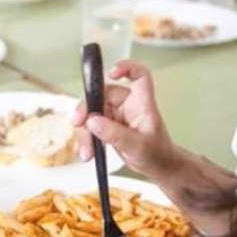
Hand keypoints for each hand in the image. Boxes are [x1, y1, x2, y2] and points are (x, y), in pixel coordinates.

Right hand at [73, 60, 179, 179]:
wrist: (157, 168)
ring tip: (86, 150)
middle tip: (79, 124)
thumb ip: (115, 134)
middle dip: (87, 110)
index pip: (139, 75)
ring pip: (92, 112)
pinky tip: (86, 151)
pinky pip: (90, 126)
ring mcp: (116, 115)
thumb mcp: (138, 146)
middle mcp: (127, 105)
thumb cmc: (157, 154)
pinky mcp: (107, 126)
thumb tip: (92, 122)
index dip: (126, 68)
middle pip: (102, 94)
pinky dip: (85, 138)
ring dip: (84, 131)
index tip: (111, 73)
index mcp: (141, 103)